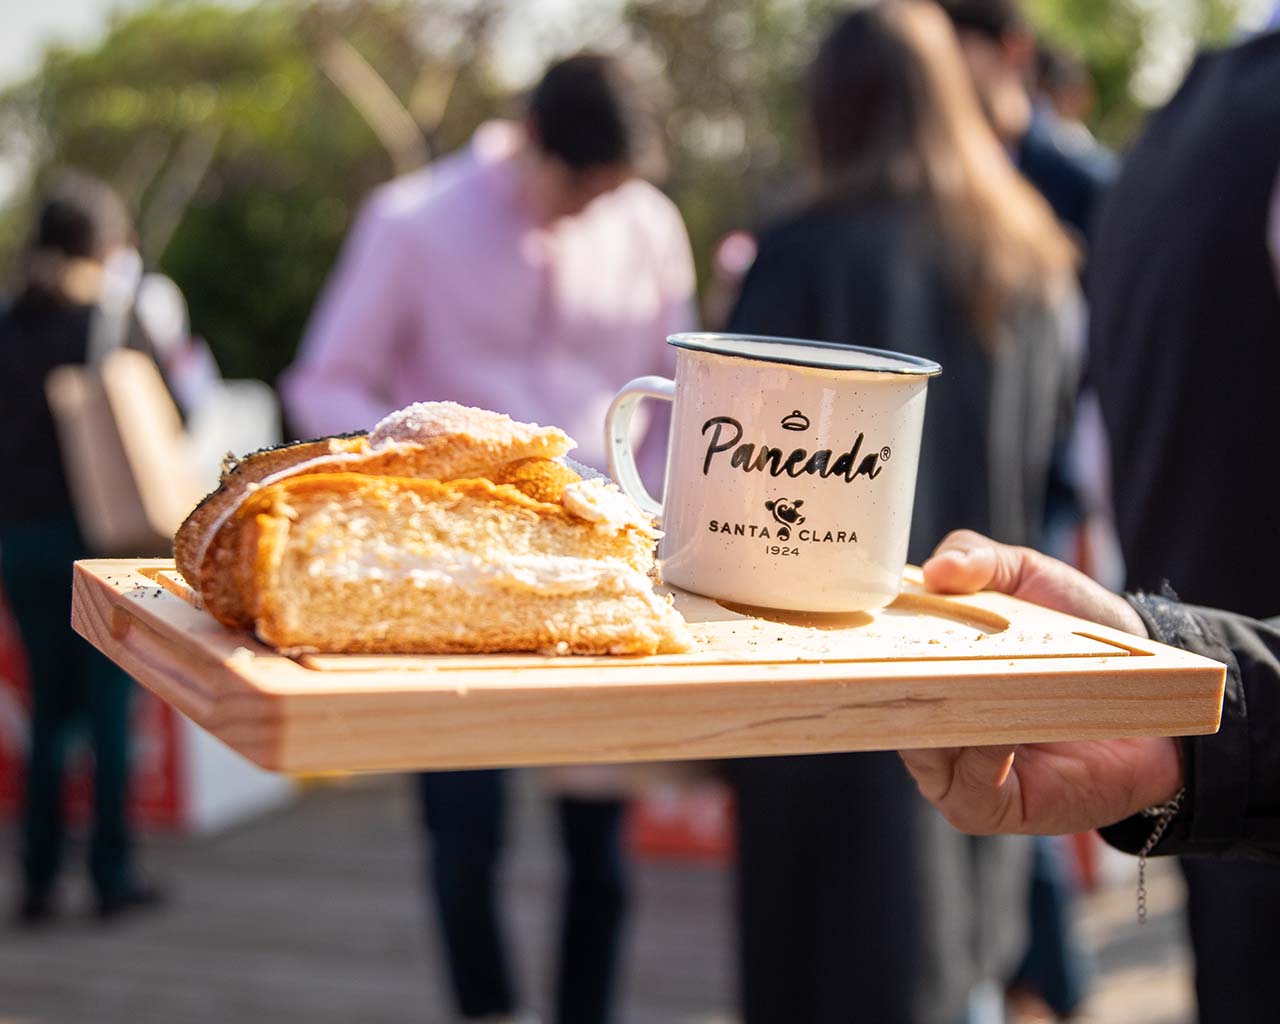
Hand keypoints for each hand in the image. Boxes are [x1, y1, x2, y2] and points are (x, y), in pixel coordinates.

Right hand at [899, 530, 1183, 834]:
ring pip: (919, 751)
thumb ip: (977, 557)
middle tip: (916, 654)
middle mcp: (928, 721)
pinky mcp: (988, 808)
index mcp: (923, 668)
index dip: (866, 644)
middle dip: (898, 683)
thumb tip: (932, 571)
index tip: (873, 619)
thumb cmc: (1082, 632)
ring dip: (945, 718)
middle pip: (885, 708)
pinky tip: (1005, 731)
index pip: (872, 663)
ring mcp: (954, 769)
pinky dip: (982, 759)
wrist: (1159, 687)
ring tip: (975, 687)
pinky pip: (966, 790)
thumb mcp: (1026, 576)